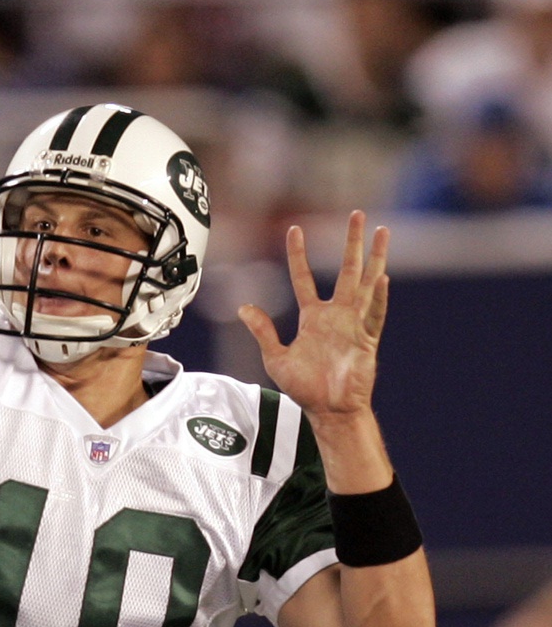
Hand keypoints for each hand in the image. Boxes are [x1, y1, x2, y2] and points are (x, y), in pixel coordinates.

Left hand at [237, 211, 388, 421]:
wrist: (328, 411)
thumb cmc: (306, 388)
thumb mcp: (276, 358)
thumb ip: (263, 332)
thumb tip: (244, 307)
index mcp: (313, 317)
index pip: (303, 278)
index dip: (298, 255)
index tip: (294, 229)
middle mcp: (336, 315)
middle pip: (346, 270)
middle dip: (352, 242)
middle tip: (358, 215)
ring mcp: (354, 325)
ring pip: (366, 284)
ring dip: (374, 258)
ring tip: (383, 232)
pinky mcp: (367, 341)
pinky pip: (373, 316)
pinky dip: (377, 298)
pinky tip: (381, 279)